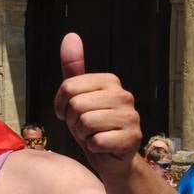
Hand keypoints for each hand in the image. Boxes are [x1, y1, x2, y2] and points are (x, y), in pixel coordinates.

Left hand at [53, 33, 140, 172]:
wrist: (112, 157)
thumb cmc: (92, 125)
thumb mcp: (78, 95)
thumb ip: (73, 68)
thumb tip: (70, 35)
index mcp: (110, 81)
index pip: (68, 88)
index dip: (61, 105)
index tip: (68, 113)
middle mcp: (124, 95)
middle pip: (76, 106)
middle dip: (73, 122)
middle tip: (84, 127)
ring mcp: (131, 116)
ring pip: (85, 123)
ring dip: (82, 135)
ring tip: (93, 135)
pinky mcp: (132, 138)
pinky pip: (96, 141)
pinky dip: (93, 147)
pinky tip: (102, 146)